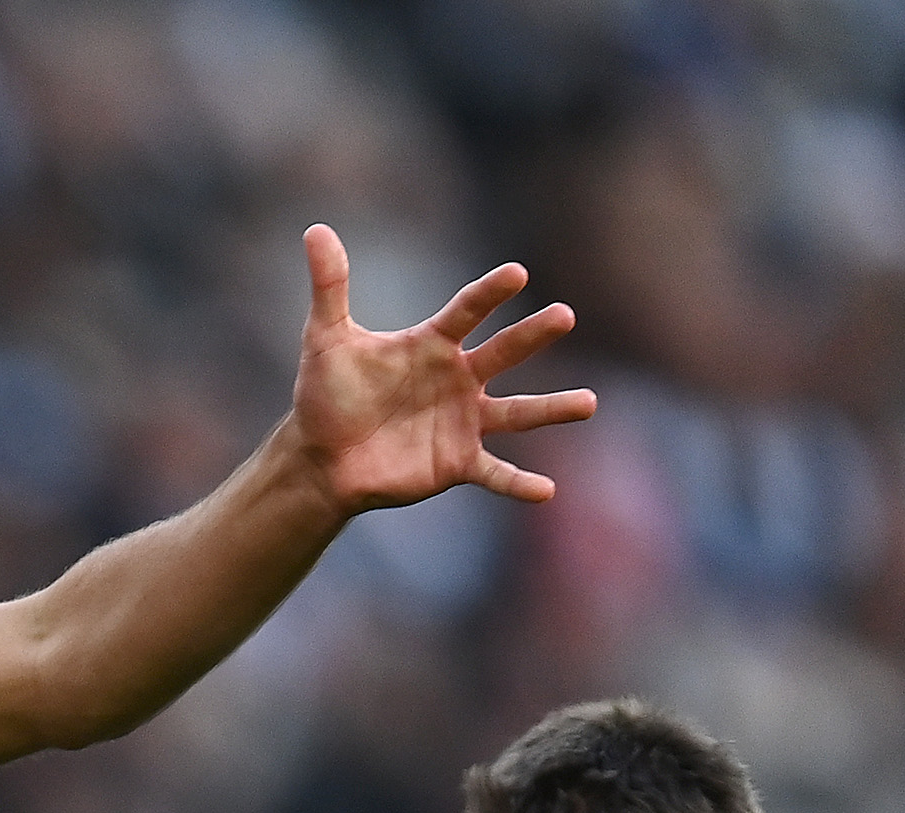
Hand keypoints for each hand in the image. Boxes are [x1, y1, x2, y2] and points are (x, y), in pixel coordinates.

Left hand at [289, 225, 594, 513]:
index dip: (488, 294)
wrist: (321, 457)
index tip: (516, 274)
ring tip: (588, 402)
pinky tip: (546, 491)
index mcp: (432, 344)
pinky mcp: (458, 462)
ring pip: (517, 412)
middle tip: (563, 317)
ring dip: (551, 408)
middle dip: (532, 336)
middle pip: (503, 353)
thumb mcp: (326, 340)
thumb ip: (330, 287)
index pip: (467, 312)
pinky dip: (518, 483)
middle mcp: (458, 379)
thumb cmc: (327, 395)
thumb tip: (315, 229)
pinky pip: (495, 473)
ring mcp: (463, 421)